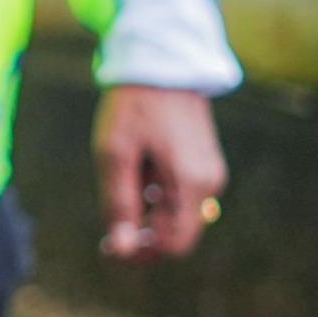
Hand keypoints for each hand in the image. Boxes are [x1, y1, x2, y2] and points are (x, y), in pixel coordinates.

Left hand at [94, 86, 226, 259]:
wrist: (161, 63)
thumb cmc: (133, 107)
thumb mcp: (115, 155)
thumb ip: (119, 204)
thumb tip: (121, 249)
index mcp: (190, 183)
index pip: (172, 244)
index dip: (139, 254)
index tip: (107, 246)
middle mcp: (209, 183)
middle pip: (178, 235)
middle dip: (143, 238)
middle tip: (108, 230)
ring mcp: (210, 173)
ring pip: (178, 217)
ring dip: (149, 215)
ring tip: (125, 182)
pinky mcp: (205, 163)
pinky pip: (181, 196)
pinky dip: (158, 197)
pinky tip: (139, 171)